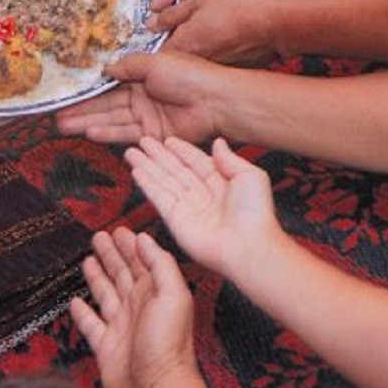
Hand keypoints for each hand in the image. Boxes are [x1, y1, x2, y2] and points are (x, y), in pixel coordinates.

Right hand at [55, 52, 221, 143]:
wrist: (214, 98)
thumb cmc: (188, 74)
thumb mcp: (153, 62)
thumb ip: (127, 66)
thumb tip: (105, 70)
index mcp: (142, 77)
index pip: (108, 87)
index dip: (87, 92)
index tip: (66, 97)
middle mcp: (141, 98)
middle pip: (105, 106)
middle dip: (80, 111)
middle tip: (55, 117)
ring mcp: (146, 117)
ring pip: (111, 120)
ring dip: (87, 122)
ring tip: (63, 126)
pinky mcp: (152, 134)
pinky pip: (125, 133)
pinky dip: (107, 133)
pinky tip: (88, 132)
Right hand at [69, 228, 197, 387]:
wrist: (156, 387)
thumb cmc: (169, 343)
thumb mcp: (173, 295)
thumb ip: (160, 264)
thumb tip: (144, 238)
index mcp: (155, 293)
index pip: (140, 262)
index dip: (129, 245)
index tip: (118, 229)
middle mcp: (138, 307)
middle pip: (121, 274)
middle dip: (111, 254)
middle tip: (98, 237)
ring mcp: (121, 326)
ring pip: (105, 294)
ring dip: (97, 276)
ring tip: (87, 260)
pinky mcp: (106, 345)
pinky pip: (91, 324)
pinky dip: (82, 312)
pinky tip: (74, 301)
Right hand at [125, 136, 280, 278]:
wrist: (248, 246)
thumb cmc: (256, 215)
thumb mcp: (250, 176)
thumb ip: (230, 158)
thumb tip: (219, 142)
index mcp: (222, 183)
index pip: (195, 161)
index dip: (180, 150)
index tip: (167, 140)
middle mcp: (203, 195)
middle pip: (175, 170)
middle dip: (157, 155)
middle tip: (142, 142)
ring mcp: (188, 208)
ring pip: (163, 181)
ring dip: (147, 166)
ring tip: (132, 153)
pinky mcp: (176, 220)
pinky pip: (159, 197)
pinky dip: (147, 184)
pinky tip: (137, 171)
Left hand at [152, 0, 277, 66]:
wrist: (271, 22)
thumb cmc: (238, 7)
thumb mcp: (197, 0)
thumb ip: (171, 13)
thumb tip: (154, 21)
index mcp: (183, 44)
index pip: (156, 54)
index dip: (153, 46)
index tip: (152, 41)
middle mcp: (197, 61)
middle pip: (174, 61)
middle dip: (171, 52)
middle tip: (174, 39)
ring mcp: (214, 68)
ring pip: (194, 65)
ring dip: (192, 56)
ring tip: (203, 39)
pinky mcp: (230, 70)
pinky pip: (213, 66)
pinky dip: (212, 58)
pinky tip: (221, 45)